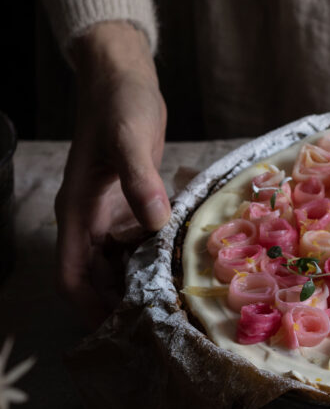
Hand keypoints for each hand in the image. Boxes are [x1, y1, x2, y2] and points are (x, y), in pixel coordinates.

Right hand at [55, 22, 170, 326]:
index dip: (89, 306)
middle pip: (96, 276)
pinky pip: (137, 239)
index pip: (72, 273)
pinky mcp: (132, 200)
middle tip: (158, 323)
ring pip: (117, 261)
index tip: (117, 330)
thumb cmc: (120, 105)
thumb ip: (140, 180)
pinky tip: (177, 263)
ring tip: (171, 302)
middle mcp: (90, 217)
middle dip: (118, 301)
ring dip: (136, 281)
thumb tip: (155, 224)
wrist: (124, 78)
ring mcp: (110, 210)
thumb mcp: (130, 139)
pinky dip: (151, 255)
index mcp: (78, 211)